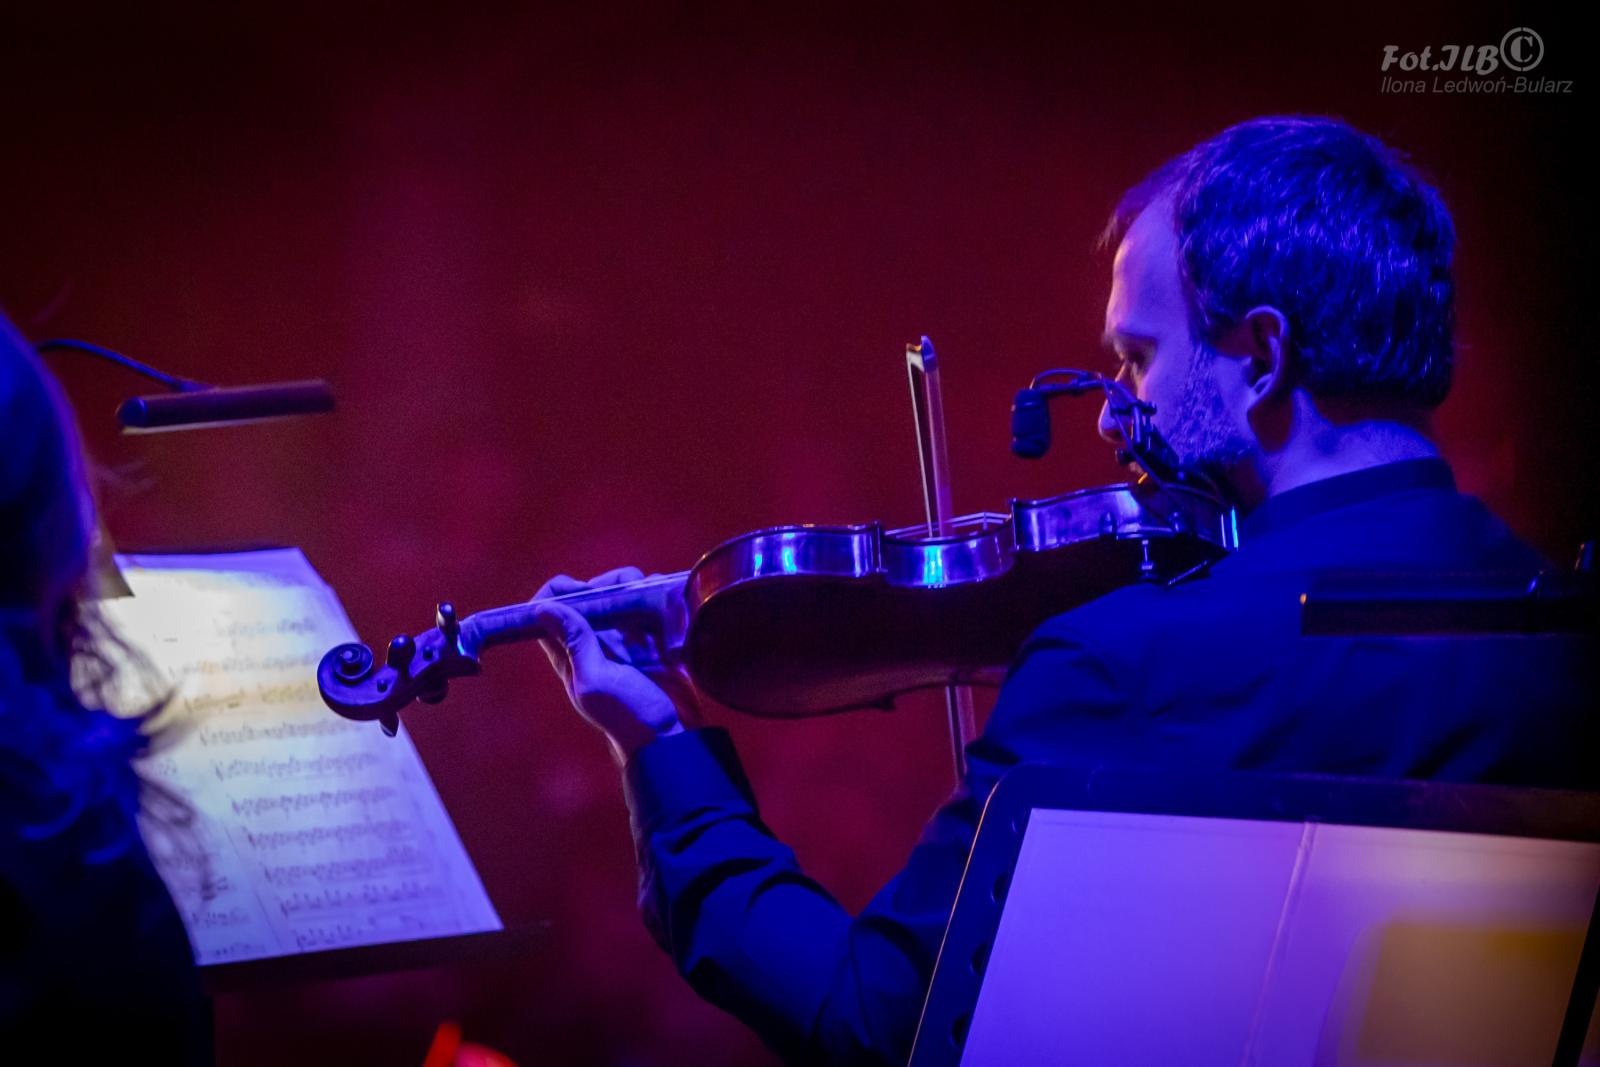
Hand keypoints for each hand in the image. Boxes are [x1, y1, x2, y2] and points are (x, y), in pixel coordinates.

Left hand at [531, 567, 697, 763]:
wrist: (670, 735)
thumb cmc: (627, 715)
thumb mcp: (595, 681)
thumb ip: (575, 643)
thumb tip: (543, 608)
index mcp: (570, 651)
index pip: (549, 610)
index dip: (560, 592)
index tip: (584, 591)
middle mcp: (595, 640)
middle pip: (590, 593)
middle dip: (607, 584)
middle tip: (627, 591)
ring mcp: (624, 638)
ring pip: (621, 594)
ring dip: (635, 587)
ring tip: (652, 595)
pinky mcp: (652, 638)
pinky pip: (651, 604)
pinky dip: (657, 596)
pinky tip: (665, 605)